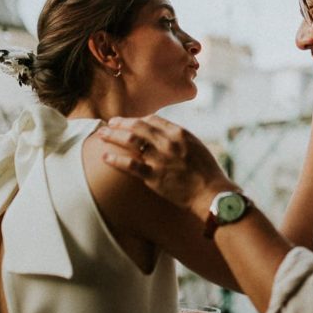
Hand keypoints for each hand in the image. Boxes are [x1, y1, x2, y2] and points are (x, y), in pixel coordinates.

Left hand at [99, 115, 234, 215]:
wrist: (210, 192)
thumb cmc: (206, 171)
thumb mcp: (196, 146)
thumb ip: (179, 138)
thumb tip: (163, 134)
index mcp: (179, 133)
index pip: (153, 119)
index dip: (138, 119)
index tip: (129, 122)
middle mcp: (167, 142)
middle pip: (138, 127)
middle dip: (121, 123)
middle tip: (110, 123)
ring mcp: (159, 159)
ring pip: (130, 142)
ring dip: (113, 136)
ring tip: (102, 135)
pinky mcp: (153, 176)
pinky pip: (129, 165)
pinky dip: (115, 160)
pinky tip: (105, 157)